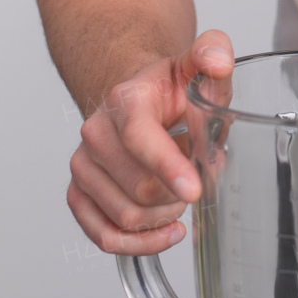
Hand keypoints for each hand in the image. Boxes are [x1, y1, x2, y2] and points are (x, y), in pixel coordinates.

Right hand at [67, 30, 233, 254]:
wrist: (138, 101)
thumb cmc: (170, 91)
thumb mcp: (197, 67)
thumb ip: (212, 53)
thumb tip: (218, 58)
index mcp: (126, 102)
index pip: (139, 138)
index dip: (168, 167)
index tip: (194, 189)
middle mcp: (96, 135)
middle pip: (140, 188)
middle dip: (178, 195)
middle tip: (195, 182)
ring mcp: (83, 167)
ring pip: (125, 216)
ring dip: (163, 217)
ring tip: (179, 200)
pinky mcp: (79, 194)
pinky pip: (103, 236)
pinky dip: (140, 243)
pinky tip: (167, 231)